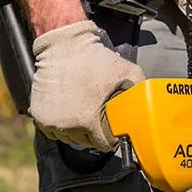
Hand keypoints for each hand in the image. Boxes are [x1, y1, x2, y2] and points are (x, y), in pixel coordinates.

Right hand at [30, 20, 145, 150]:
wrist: (64, 46)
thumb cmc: (94, 59)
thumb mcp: (127, 71)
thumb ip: (140, 92)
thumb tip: (152, 109)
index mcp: (88, 121)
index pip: (104, 145)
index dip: (111, 137)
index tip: (112, 128)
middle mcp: (68, 126)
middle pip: (87, 143)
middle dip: (94, 132)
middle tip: (98, 114)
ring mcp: (51, 122)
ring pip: (69, 138)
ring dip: (77, 129)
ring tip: (83, 109)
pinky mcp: (39, 115)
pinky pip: (54, 131)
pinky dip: (61, 124)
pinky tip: (69, 109)